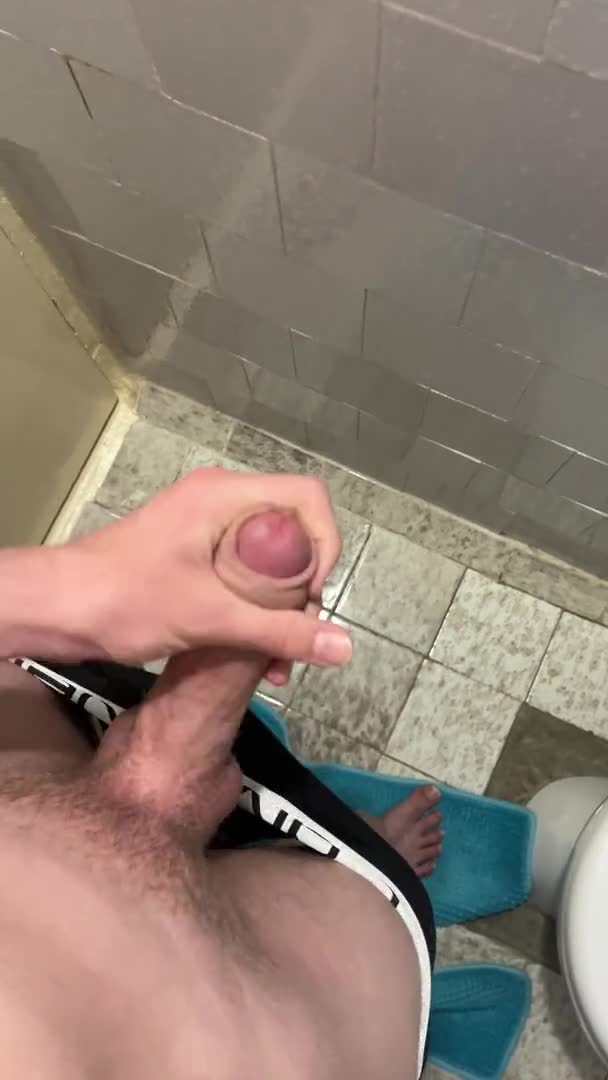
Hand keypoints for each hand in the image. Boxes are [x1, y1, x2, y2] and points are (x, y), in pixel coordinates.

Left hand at [74, 467, 351, 668]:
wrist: (57, 609)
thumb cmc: (128, 601)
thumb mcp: (211, 618)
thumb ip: (280, 631)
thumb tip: (346, 647)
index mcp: (225, 496)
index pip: (306, 497)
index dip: (324, 545)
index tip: (311, 596)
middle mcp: (220, 499)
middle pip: (292, 529)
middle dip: (303, 588)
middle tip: (295, 639)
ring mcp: (204, 523)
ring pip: (269, 557)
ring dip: (281, 607)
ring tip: (276, 662)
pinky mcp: (192, 550)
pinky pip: (243, 570)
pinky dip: (255, 607)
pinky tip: (255, 654)